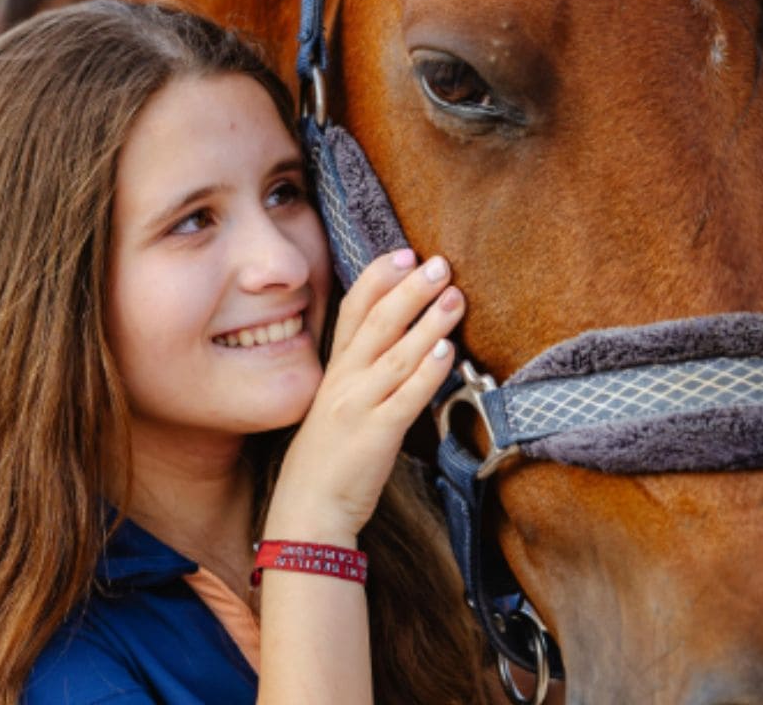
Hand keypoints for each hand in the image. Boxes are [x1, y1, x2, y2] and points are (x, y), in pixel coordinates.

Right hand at [265, 249, 463, 543]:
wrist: (308, 510)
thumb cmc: (328, 460)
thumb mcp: (337, 406)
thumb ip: (362, 375)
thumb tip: (402, 344)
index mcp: (334, 372)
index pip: (352, 311)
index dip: (378, 279)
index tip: (404, 253)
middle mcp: (344, 382)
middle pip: (376, 323)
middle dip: (409, 289)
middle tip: (438, 263)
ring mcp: (358, 407)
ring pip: (395, 354)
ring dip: (428, 322)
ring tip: (454, 296)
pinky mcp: (376, 435)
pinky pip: (406, 397)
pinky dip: (427, 372)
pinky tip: (448, 350)